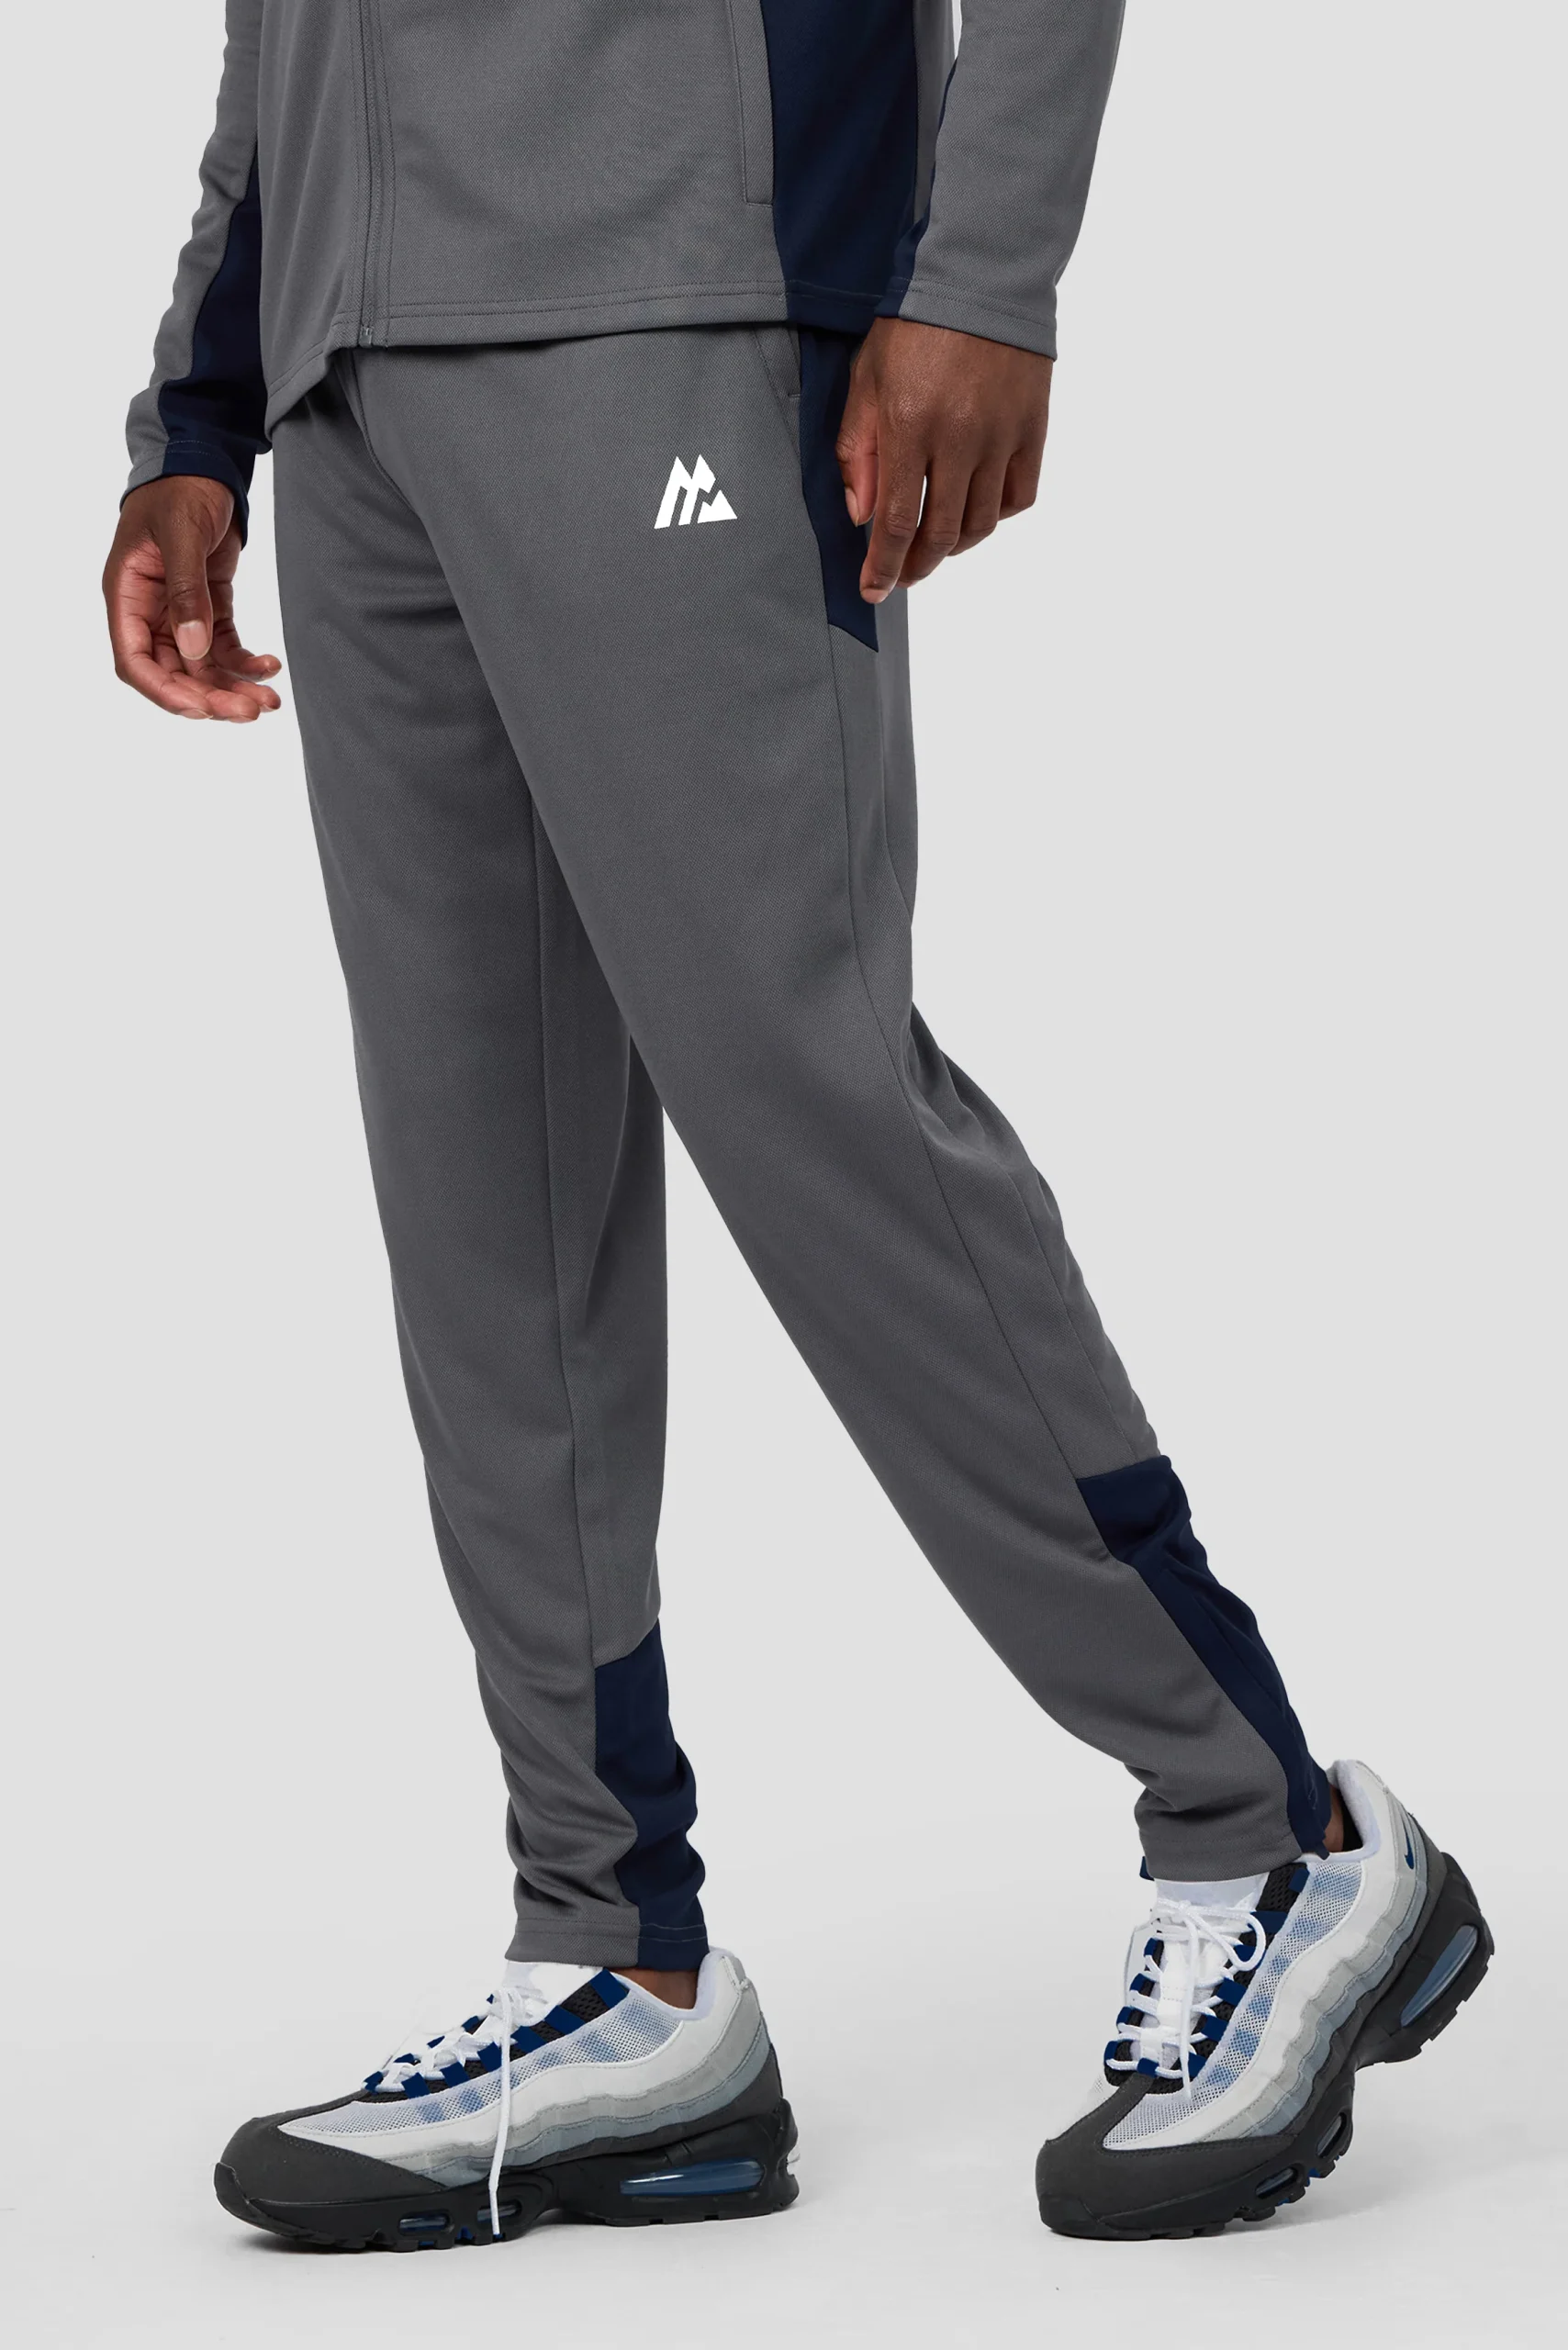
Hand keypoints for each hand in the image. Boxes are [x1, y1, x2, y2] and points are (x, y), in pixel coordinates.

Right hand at [104, 478, 281, 721]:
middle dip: (210, 697)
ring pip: (202, 668)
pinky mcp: (208, 606)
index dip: (163, 692)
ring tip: (269, 700)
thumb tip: (193, 650)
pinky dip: (245, 663)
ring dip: (232, 688)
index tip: (200, 710)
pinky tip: (270, 667)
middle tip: (250, 711)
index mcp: (127, 595)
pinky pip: (224, 647)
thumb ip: (186, 591)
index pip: (134, 661)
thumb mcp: (181, 535)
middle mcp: (150, 611)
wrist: (203, 462)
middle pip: (173, 673)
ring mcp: (179, 612)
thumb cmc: (180, 490)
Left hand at [836, 318, 1052, 603]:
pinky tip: (977, 511)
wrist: (981, 274)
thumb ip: (858, 450)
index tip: (874, 590)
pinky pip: (1018, 495)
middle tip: (903, 574)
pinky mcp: (1032, 429)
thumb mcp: (867, 378)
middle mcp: (958, 439)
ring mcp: (1001, 436)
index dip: (884, 567)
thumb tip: (862, 515)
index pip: (897, 523)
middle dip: (917, 565)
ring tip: (936, 545)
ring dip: (956, 546)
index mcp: (910, 427)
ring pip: (981, 523)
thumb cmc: (915, 323)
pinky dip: (997, 515)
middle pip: (942, 534)